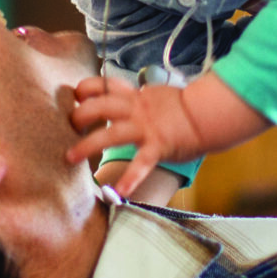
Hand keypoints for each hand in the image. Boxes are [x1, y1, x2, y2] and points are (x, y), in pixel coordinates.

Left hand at [68, 74, 208, 194]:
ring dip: (87, 145)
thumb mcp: (153, 95)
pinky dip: (130, 178)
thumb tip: (117, 99)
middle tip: (69, 126)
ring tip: (70, 157)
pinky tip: (119, 192)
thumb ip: (134, 98)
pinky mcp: (158, 146)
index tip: (75, 97)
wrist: (208, 113)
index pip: (103, 85)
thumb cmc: (181, 108)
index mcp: (134, 96)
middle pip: (100, 106)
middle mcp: (136, 109)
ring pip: (111, 133)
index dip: (85, 89)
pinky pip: (141, 164)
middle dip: (79, 115)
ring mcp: (146, 128)